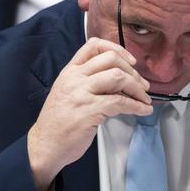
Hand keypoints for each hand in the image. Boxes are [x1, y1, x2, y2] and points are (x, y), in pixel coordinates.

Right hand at [28, 37, 151, 190]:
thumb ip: (88, 82)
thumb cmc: (58, 123)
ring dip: (137, 89)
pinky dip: (136, 105)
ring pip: (118, 77)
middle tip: (142, 86)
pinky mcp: (89, 110)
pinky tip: (142, 110)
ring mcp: (81, 93)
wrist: (45, 145)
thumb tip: (119, 81)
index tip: (130, 61)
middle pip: (111, 59)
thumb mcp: (68, 93)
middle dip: (133, 72)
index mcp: (70, 71)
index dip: (117, 49)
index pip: (94, 45)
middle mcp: (75, 78)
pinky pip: (120, 102)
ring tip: (144, 99)